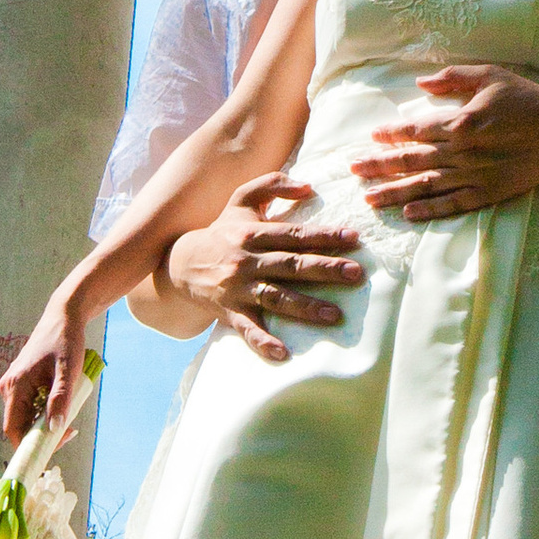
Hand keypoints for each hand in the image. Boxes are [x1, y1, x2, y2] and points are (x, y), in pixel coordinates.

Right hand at [0, 288, 90, 443]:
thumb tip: (54, 429)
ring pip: (26, 417)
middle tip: (69, 432)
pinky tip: (62, 405)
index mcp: (14, 387)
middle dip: (41, 435)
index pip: (13, 429)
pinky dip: (44, 412)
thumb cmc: (65, 341)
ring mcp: (14, 385)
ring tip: (69, 417)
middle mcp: (8, 387)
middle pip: (19, 426)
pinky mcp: (22, 383)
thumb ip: (60, 400)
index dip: (29, 446)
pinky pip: (29, 407)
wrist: (63, 318)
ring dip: (45, 424)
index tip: (51, 451)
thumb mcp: (66, 372)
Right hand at [166, 173, 365, 364]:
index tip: (355, 238)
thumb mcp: (242, 200)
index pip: (295, 234)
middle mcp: (247, 260)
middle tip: (356, 274)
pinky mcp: (230, 312)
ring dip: (306, 307)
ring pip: (276, 297)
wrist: (181, 264)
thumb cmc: (223, 230)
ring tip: (335, 315)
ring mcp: (238, 288)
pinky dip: (263, 342)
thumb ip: (273, 185)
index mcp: (253, 233)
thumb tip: (309, 186)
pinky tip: (283, 353)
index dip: (325, 235)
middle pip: (291, 265)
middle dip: (325, 269)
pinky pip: (248, 329)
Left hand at [352, 68, 538, 221]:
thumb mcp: (491, 75)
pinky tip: (408, 214)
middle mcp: (462, 151)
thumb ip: (453, 78)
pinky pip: (453, 204)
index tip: (371, 137)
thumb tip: (420, 82)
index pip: (415, 130)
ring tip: (369, 198)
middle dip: (379, 165)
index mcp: (460, 121)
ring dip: (394, 192)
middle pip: (412, 160)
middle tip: (353, 171)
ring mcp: (475, 175)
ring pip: (426, 185)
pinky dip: (429, 210)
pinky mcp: (489, 193)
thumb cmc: (527, 98)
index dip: (391, 134)